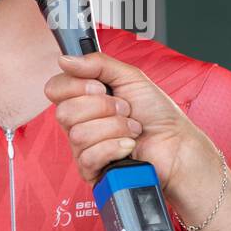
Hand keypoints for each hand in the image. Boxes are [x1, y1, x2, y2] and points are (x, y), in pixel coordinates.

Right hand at [44, 52, 212, 190]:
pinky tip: (129, 147)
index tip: (100, 86)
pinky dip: (114, 147)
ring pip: (78, 134)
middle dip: (103, 108)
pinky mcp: (92, 171)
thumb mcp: (129, 77)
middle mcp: (79, 123)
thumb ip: (97, 64)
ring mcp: (83, 148)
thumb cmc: (156, 113)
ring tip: (132, 129)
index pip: (55, 89)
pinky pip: (88, 156)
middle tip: (125, 109)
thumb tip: (65, 60)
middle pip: (64, 112)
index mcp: (83, 99)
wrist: (176, 143)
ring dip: (115, 128)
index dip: (76, 86)